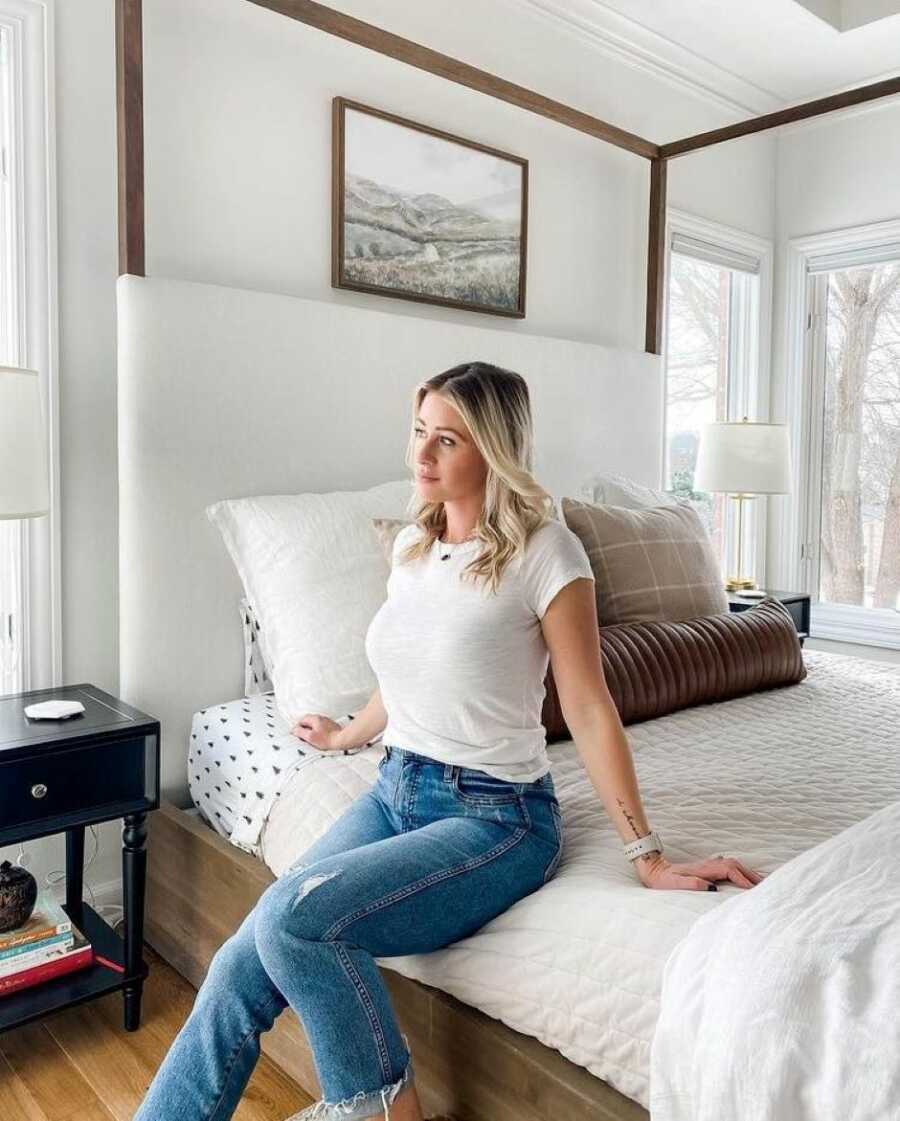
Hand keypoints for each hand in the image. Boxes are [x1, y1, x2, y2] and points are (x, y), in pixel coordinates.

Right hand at [290, 713, 343, 749]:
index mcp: (315, 718)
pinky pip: (321, 728)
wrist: (342, 740)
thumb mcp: (310, 737)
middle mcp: (321, 718)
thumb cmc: (327, 739)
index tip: (296, 734)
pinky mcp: (331, 727)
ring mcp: (327, 722)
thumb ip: (300, 732)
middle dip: (304, 728)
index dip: (297, 727)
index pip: (302, 720)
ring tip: (311, 739)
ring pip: (315, 725)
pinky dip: (318, 732)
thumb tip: (294, 730)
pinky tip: (319, 739)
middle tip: (302, 737)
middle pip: (308, 721)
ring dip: (311, 731)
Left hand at [634, 852, 765, 891]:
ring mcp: (709, 865)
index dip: (743, 879)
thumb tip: (710, 888)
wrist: (654, 869)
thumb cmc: (664, 880)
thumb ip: (691, 884)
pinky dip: (741, 872)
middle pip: (736, 865)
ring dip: (749, 873)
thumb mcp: (674, 884)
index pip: (730, 871)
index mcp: (704, 869)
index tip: (754, 890)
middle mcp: (709, 864)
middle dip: (752, 875)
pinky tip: (747, 877)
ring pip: (735, 865)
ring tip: (763, 883)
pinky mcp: (708, 868)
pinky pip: (730, 867)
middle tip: (769, 886)